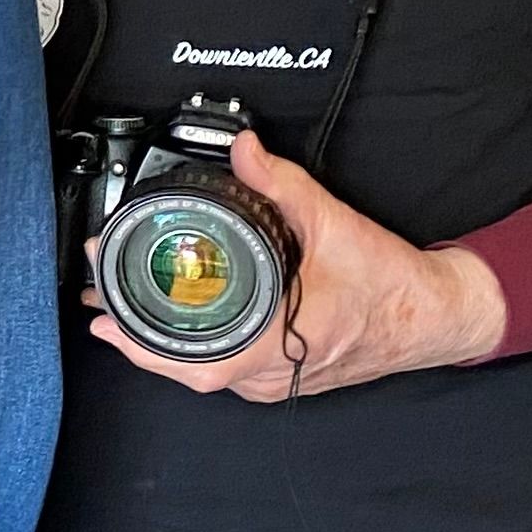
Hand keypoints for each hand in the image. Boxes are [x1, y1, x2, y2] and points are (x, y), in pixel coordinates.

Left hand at [88, 128, 507, 400]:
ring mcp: (278, 380)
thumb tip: (244, 151)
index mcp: (284, 341)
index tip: (105, 313)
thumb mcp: (334, 223)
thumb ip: (283, 185)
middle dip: (135, 338)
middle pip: (188, 372)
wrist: (435, 315)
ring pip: (204, 376)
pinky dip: (190, 353)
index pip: (199, 360)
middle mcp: (275, 372)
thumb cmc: (392, 283)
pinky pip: (225, 373)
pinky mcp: (284, 376)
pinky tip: (170, 331)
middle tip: (96, 302)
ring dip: (159, 348)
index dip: (144, 341)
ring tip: (116, 313)